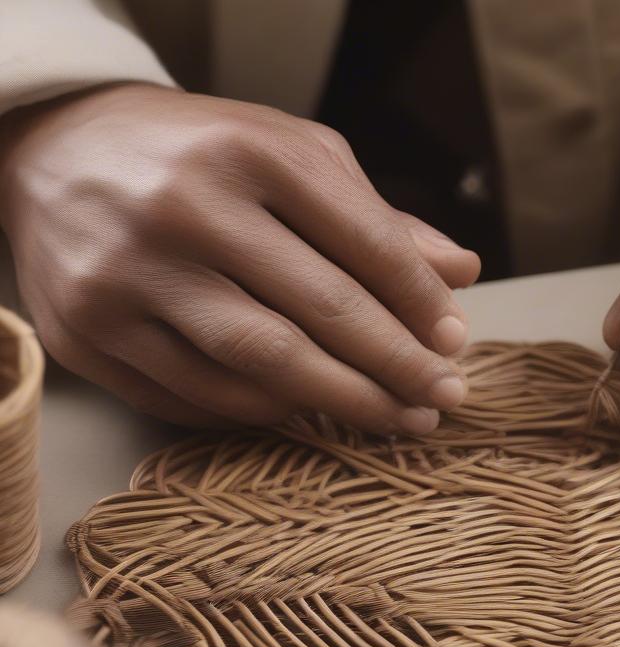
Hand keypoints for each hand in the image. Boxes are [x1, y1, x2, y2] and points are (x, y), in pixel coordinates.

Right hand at [0, 83, 480, 430]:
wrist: (54, 153)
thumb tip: (461, 273)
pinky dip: (266, 413)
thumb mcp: (287, 157)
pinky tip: (311, 414)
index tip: (456, 344)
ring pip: (263, 365)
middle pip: (321, 311)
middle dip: (397, 367)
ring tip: (397, 418)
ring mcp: (127, 276)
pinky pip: (200, 396)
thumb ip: (374, 217)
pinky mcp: (89, 333)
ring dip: (345, 404)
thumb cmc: (196, 157)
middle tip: (444, 398)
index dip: (420, 301)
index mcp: (246, 150)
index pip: (363, 238)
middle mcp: (183, 208)